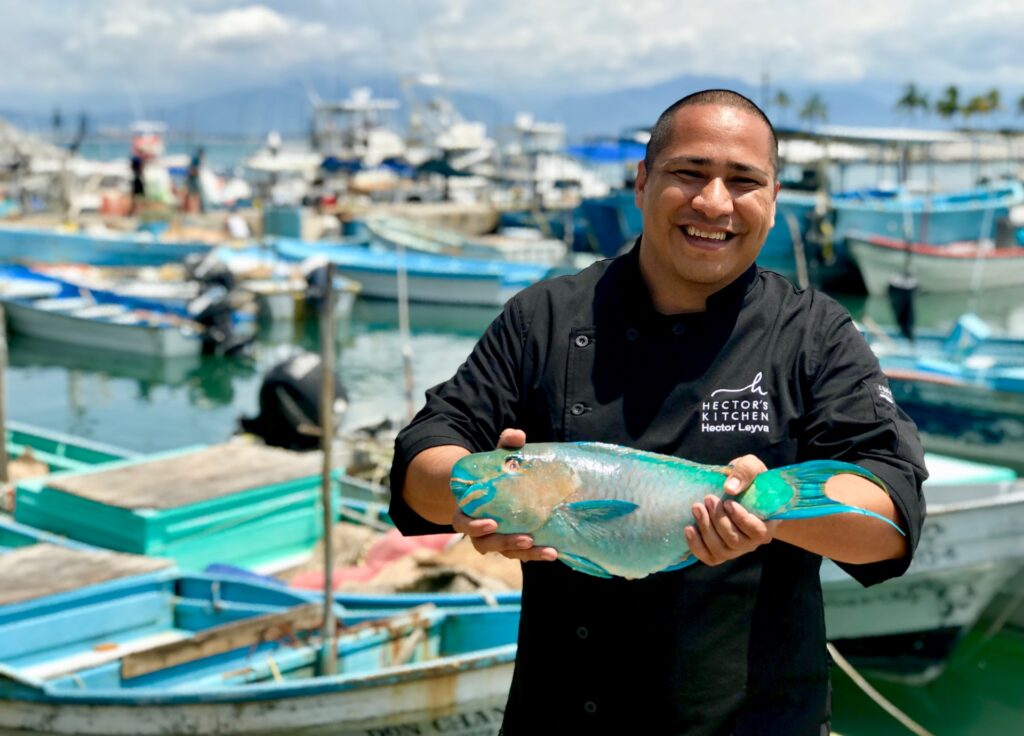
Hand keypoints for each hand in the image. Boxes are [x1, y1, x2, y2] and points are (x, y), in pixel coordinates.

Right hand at [450, 427, 557, 562]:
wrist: (499, 486)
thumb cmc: (495, 472)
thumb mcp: (498, 456)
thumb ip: (506, 445)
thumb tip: (518, 435)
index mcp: (467, 510)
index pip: (462, 523)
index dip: (474, 526)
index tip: (492, 523)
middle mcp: (479, 529)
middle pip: (485, 544)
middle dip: (505, 543)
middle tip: (526, 538)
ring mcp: (496, 539)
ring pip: (507, 552)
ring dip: (526, 553)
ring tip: (548, 551)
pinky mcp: (513, 544)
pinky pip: (522, 553)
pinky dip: (537, 553)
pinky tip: (554, 551)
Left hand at [684, 454, 777, 565]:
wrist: (737, 490)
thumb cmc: (748, 478)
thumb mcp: (752, 466)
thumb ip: (745, 472)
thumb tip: (730, 488)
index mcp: (767, 523)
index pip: (758, 532)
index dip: (741, 519)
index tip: (728, 502)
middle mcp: (753, 541)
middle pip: (735, 541)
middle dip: (718, 520)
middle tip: (708, 499)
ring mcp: (736, 549)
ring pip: (721, 550)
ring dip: (706, 529)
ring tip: (697, 507)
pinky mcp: (719, 552)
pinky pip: (708, 557)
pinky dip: (696, 545)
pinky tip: (689, 528)